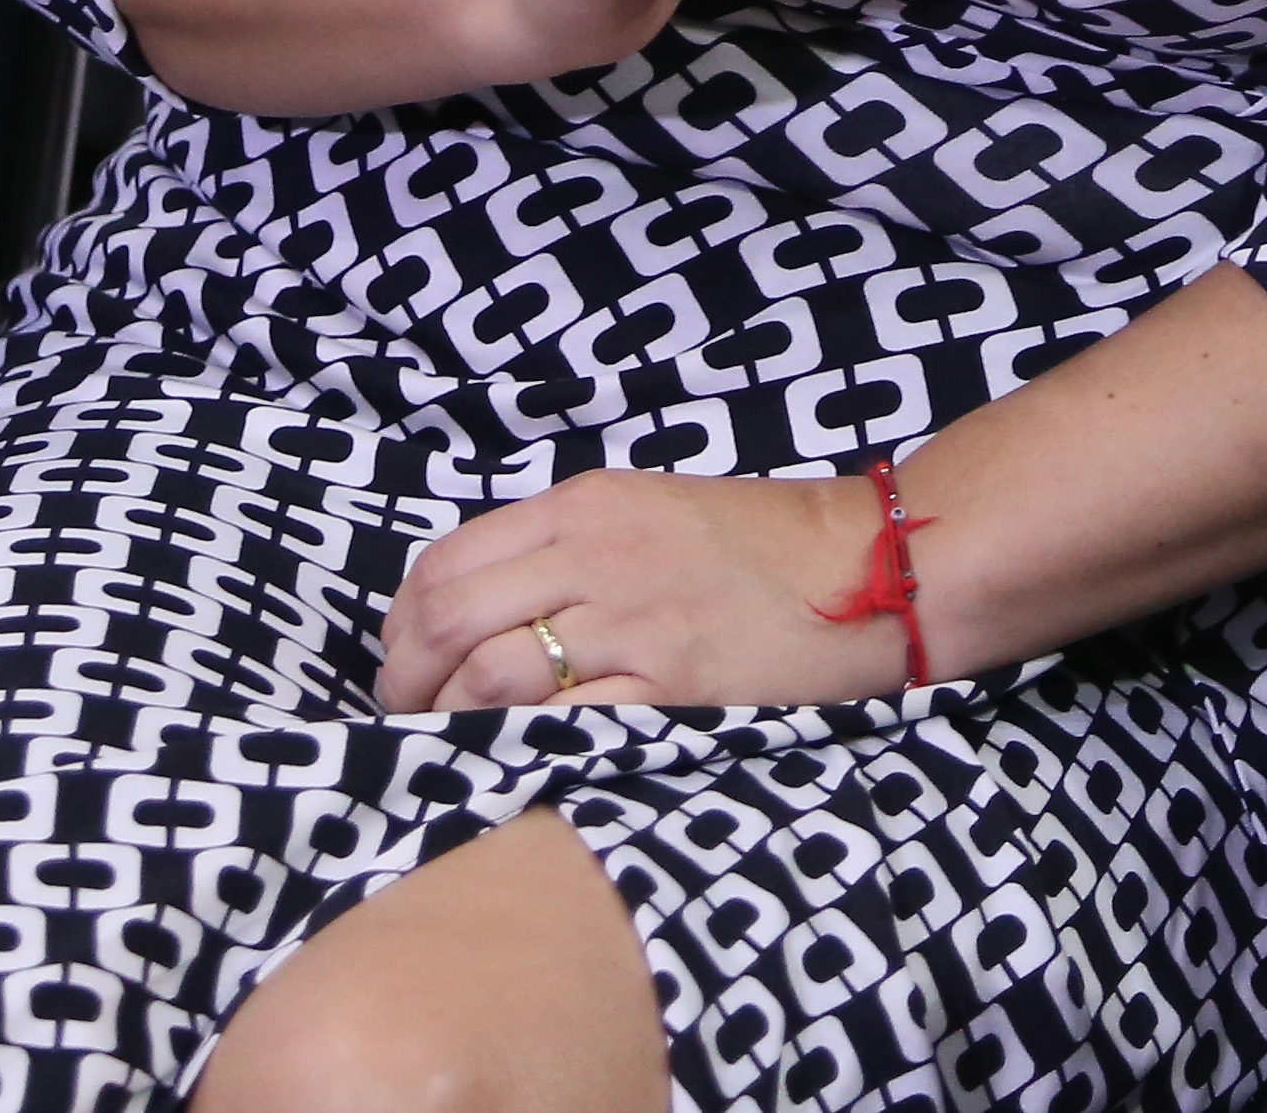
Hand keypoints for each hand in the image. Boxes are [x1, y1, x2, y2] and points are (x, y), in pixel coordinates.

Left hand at [381, 465, 912, 712]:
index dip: (402, 624)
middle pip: (448, 616)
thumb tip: (479, 603)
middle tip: (407, 715)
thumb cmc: (758, 544)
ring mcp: (630, 619)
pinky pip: (564, 719)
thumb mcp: (647, 511)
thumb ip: (566, 545)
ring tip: (449, 745)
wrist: (864, 565)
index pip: (445, 561)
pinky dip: (520, 744)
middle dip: (406, 678)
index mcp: (584, 507)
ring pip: (491, 672)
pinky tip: (512, 759)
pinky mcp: (668, 682)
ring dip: (450, 719)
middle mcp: (594, 553)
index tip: (401, 661)